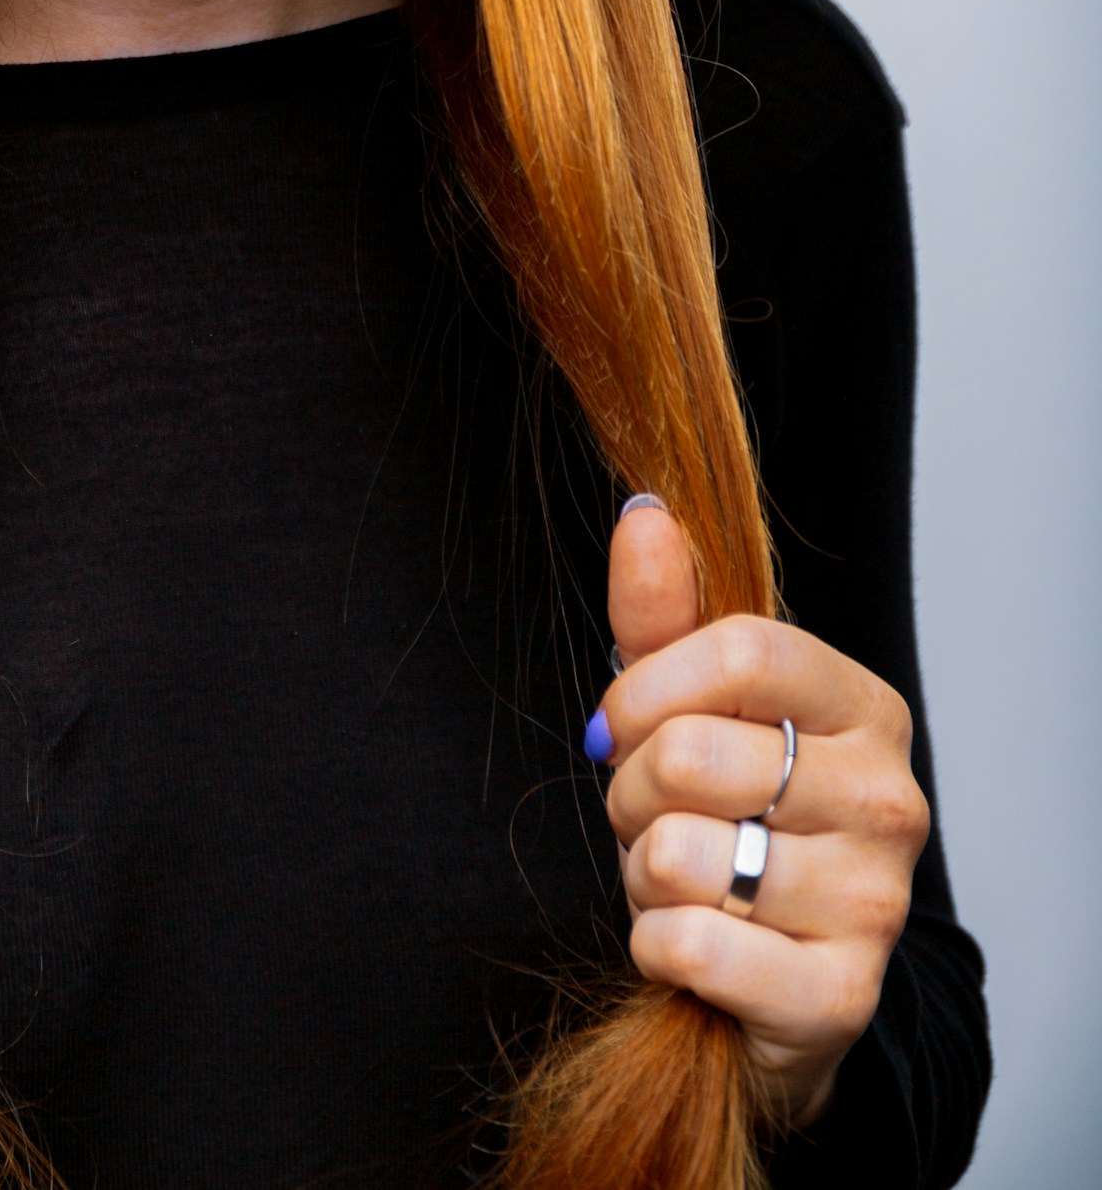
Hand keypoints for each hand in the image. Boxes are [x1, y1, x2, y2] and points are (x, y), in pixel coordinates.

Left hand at [590, 503, 928, 1130]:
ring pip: (678, 854)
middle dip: (631, 791)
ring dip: (643, 874)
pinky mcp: (840, 996)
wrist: (778, 980)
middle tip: (655, 818)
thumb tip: (643, 512)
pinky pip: (688, 943)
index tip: (619, 723)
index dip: (647, 685)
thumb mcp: (693, 707)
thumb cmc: (730, 822)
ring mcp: (875, 903)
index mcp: (865, 709)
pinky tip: (691, 942)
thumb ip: (662, 614)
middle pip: (689, 753)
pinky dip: (655, 943)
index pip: (741, 649)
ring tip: (683, 881)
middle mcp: (890, 800)